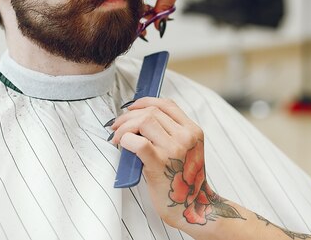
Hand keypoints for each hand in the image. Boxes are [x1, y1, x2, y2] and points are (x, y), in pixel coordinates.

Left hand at [110, 97, 221, 229]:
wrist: (191, 208)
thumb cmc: (183, 179)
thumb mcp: (187, 149)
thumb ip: (172, 132)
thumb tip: (140, 117)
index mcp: (193, 131)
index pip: (167, 104)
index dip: (145, 102)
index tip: (131, 108)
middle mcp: (186, 137)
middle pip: (152, 112)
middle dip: (128, 116)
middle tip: (117, 126)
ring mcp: (174, 149)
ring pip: (144, 122)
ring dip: (124, 127)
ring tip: (117, 137)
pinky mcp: (160, 164)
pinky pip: (138, 142)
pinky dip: (126, 139)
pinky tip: (121, 144)